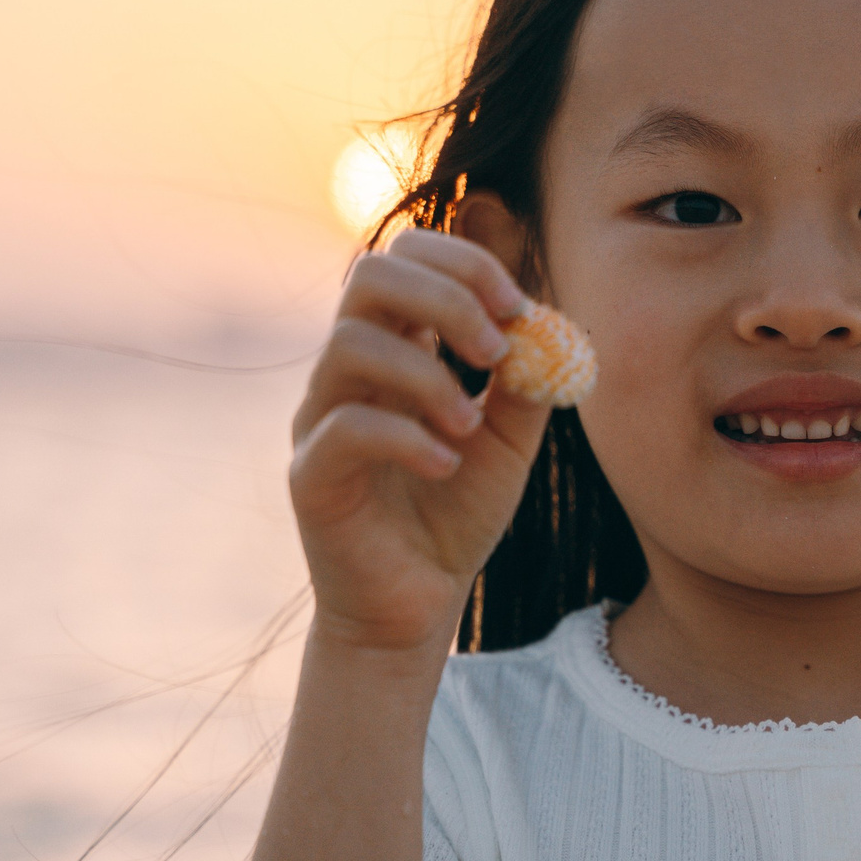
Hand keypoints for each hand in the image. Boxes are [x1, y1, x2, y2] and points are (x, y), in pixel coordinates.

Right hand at [289, 229, 553, 656]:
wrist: (417, 604)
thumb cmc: (456, 514)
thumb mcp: (511, 442)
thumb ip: (528, 383)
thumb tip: (550, 321)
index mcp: (396, 347)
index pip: (409, 257)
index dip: (464, 263)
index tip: (519, 306)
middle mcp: (349, 370)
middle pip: (370, 275)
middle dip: (445, 297)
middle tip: (496, 350)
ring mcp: (321, 418)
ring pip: (350, 344)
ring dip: (427, 375)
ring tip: (470, 425)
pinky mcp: (310, 474)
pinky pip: (346, 427)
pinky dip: (407, 437)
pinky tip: (447, 466)